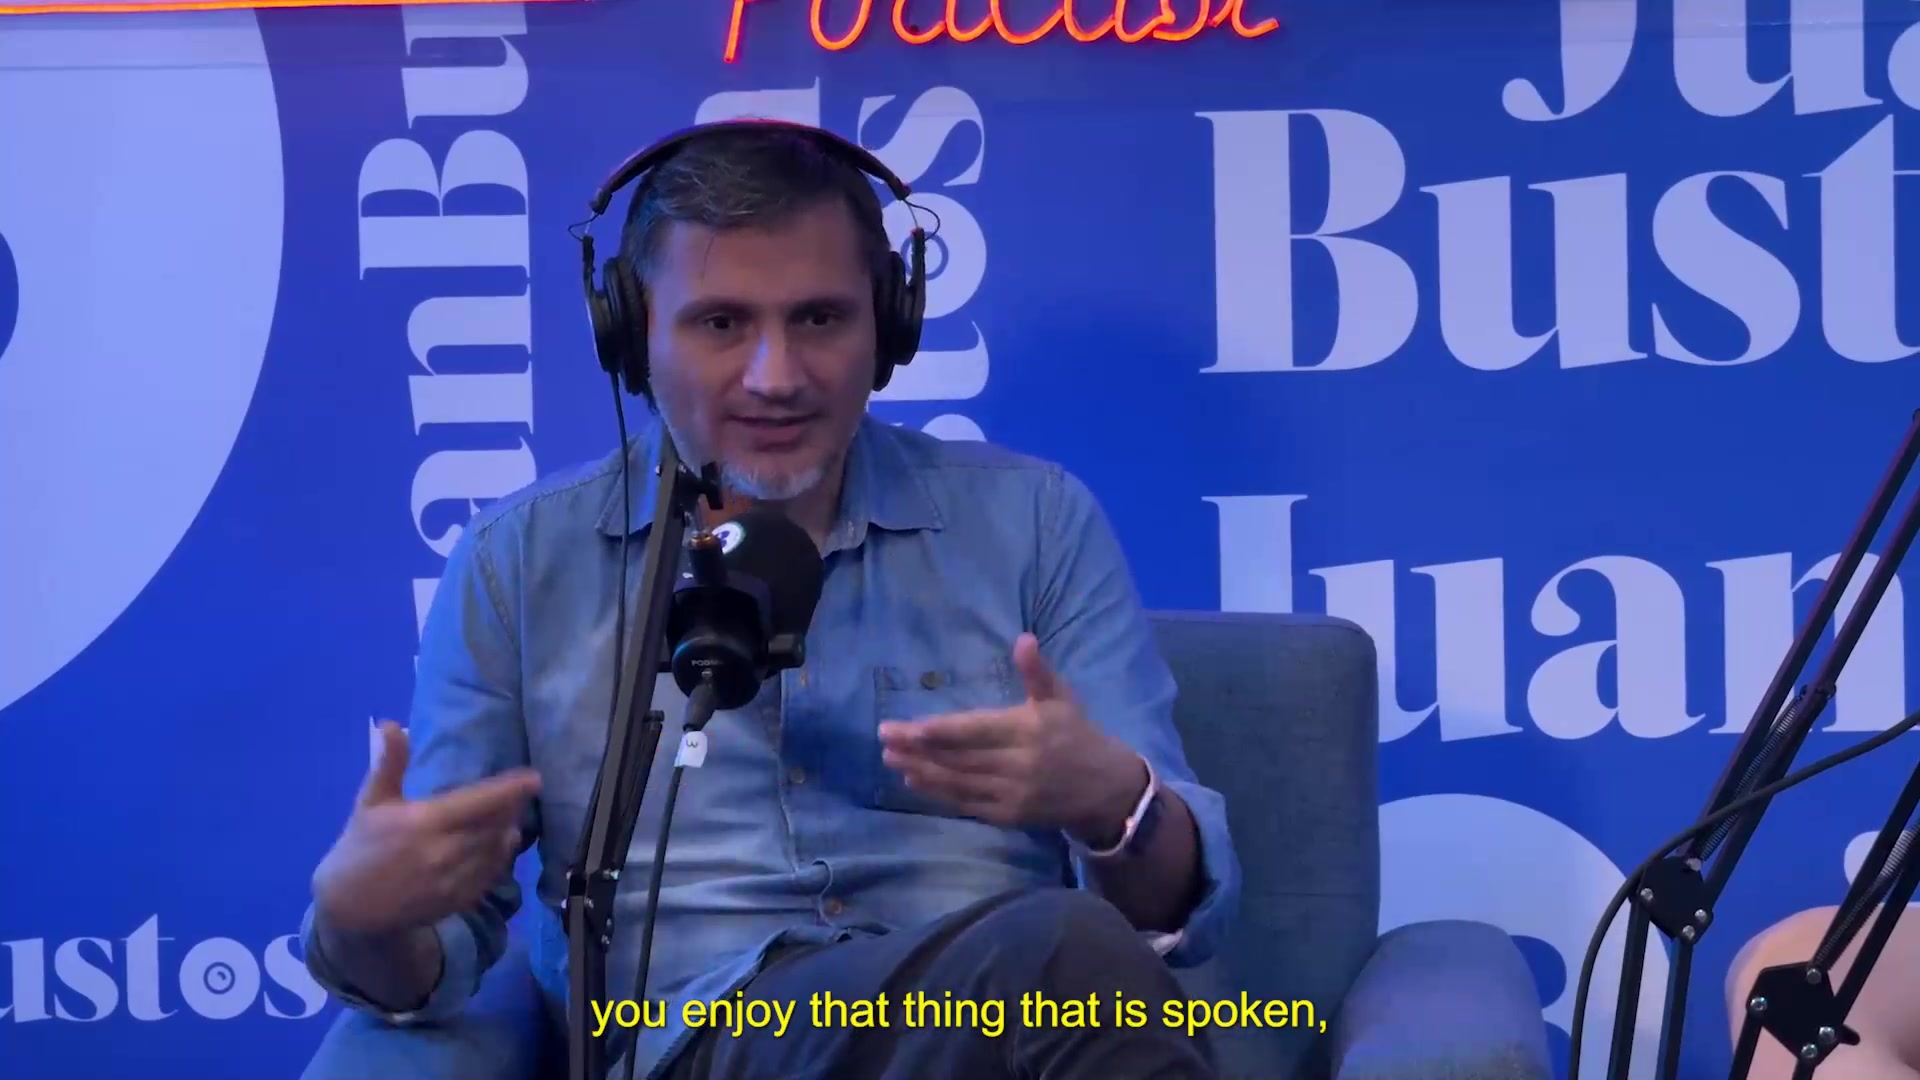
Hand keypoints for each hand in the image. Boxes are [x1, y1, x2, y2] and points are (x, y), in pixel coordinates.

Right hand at [312, 721, 540, 936]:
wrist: (350, 908)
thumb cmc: (360, 848)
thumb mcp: (371, 801)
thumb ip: (389, 763)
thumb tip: (390, 723)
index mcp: (425, 822)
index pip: (481, 802)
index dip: (511, 790)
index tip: (534, 778)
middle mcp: (445, 851)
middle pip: (497, 825)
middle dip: (511, 808)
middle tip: (517, 795)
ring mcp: (454, 879)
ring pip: (498, 850)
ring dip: (508, 831)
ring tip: (509, 818)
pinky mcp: (459, 900)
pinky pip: (492, 874)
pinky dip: (500, 857)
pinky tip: (497, 845)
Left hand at [878, 633, 1145, 840]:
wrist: (1105, 789)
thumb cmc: (1076, 733)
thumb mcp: (1061, 697)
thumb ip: (1037, 672)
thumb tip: (1023, 639)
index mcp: (1029, 730)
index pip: (975, 731)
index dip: (940, 731)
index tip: (908, 726)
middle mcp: (1018, 764)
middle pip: (959, 757)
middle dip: (918, 749)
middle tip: (884, 738)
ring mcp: (1012, 794)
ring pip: (958, 782)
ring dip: (922, 770)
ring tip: (890, 758)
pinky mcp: (1009, 816)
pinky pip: (967, 804)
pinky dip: (939, 794)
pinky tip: (916, 781)